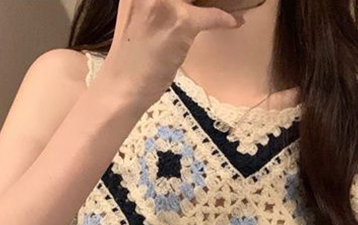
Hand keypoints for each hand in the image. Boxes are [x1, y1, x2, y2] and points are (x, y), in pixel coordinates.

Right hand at [95, 0, 242, 109]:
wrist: (123, 84)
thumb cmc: (131, 54)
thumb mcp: (138, 12)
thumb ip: (159, 2)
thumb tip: (185, 3)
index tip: (191, 3)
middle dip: (197, 1)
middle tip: (197, 13)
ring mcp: (164, 3)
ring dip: (213, 2)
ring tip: (225, 7)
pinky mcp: (180, 23)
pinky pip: (210, 16)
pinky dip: (225, 19)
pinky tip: (235, 21)